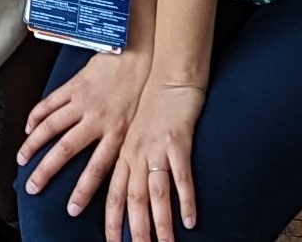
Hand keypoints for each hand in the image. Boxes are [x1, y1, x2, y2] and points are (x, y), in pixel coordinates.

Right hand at [19, 47, 147, 218]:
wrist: (137, 55)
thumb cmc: (139, 91)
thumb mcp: (136, 125)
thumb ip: (120, 146)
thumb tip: (109, 171)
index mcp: (116, 133)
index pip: (97, 168)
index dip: (83, 190)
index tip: (71, 208)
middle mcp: (97, 120)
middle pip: (65, 150)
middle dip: (46, 171)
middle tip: (33, 186)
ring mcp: (82, 102)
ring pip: (51, 126)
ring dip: (33, 145)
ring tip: (22, 159)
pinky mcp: (73, 86)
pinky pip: (50, 103)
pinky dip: (36, 115)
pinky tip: (28, 127)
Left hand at [116, 81, 205, 240]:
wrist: (169, 74)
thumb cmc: (152, 103)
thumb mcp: (132, 129)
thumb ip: (129, 155)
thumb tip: (128, 181)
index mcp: (124, 153)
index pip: (114, 193)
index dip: (111, 220)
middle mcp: (136, 154)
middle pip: (133, 200)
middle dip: (133, 229)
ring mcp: (156, 149)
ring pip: (156, 193)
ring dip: (160, 223)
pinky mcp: (178, 142)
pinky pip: (182, 177)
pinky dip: (186, 199)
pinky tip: (190, 220)